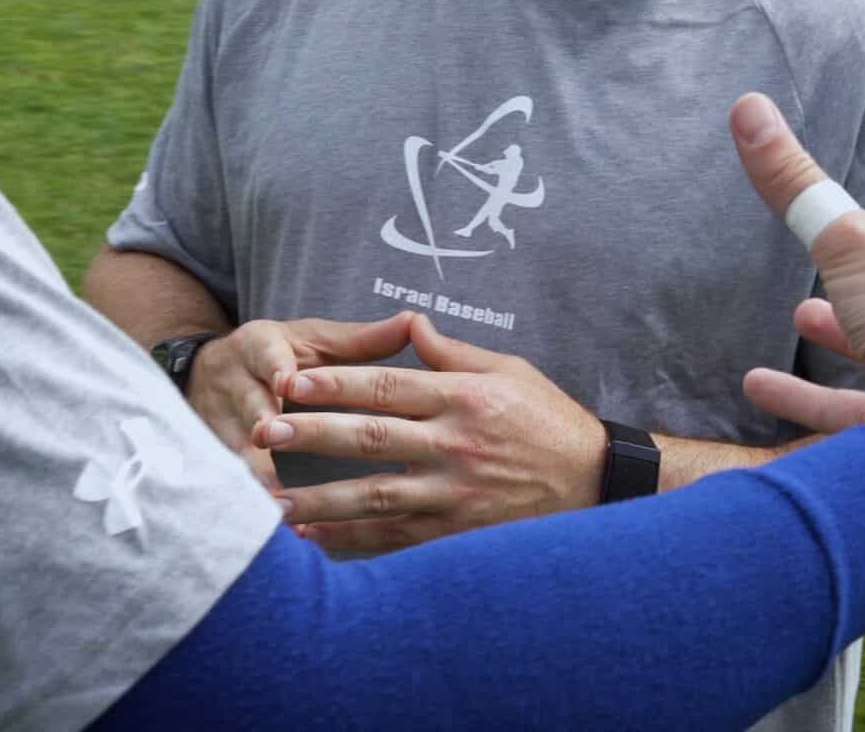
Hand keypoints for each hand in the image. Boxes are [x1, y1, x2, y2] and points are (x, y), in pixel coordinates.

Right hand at [185, 315, 418, 492]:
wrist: (211, 372)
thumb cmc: (283, 357)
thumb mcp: (316, 342)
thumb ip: (363, 340)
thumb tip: (415, 321)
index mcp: (261, 345)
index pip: (267, 354)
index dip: (275, 368)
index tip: (286, 384)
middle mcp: (235, 379)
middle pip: (246, 399)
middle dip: (256, 419)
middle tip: (266, 439)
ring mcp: (218, 417)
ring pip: (232, 443)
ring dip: (251, 469)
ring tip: (271, 496)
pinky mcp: (213, 449)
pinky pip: (230, 476)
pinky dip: (253, 498)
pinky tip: (274, 522)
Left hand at [255, 318, 606, 552]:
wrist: (599, 482)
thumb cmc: (549, 421)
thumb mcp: (510, 372)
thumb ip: (453, 352)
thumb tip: (410, 323)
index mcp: (464, 398)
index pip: (386, 387)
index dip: (334, 383)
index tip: (289, 381)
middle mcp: (455, 445)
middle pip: (371, 438)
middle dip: (313, 435)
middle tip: (264, 433)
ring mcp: (456, 494)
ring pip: (376, 495)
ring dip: (320, 498)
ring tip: (270, 499)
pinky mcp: (459, 533)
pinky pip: (396, 538)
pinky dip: (352, 540)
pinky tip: (313, 539)